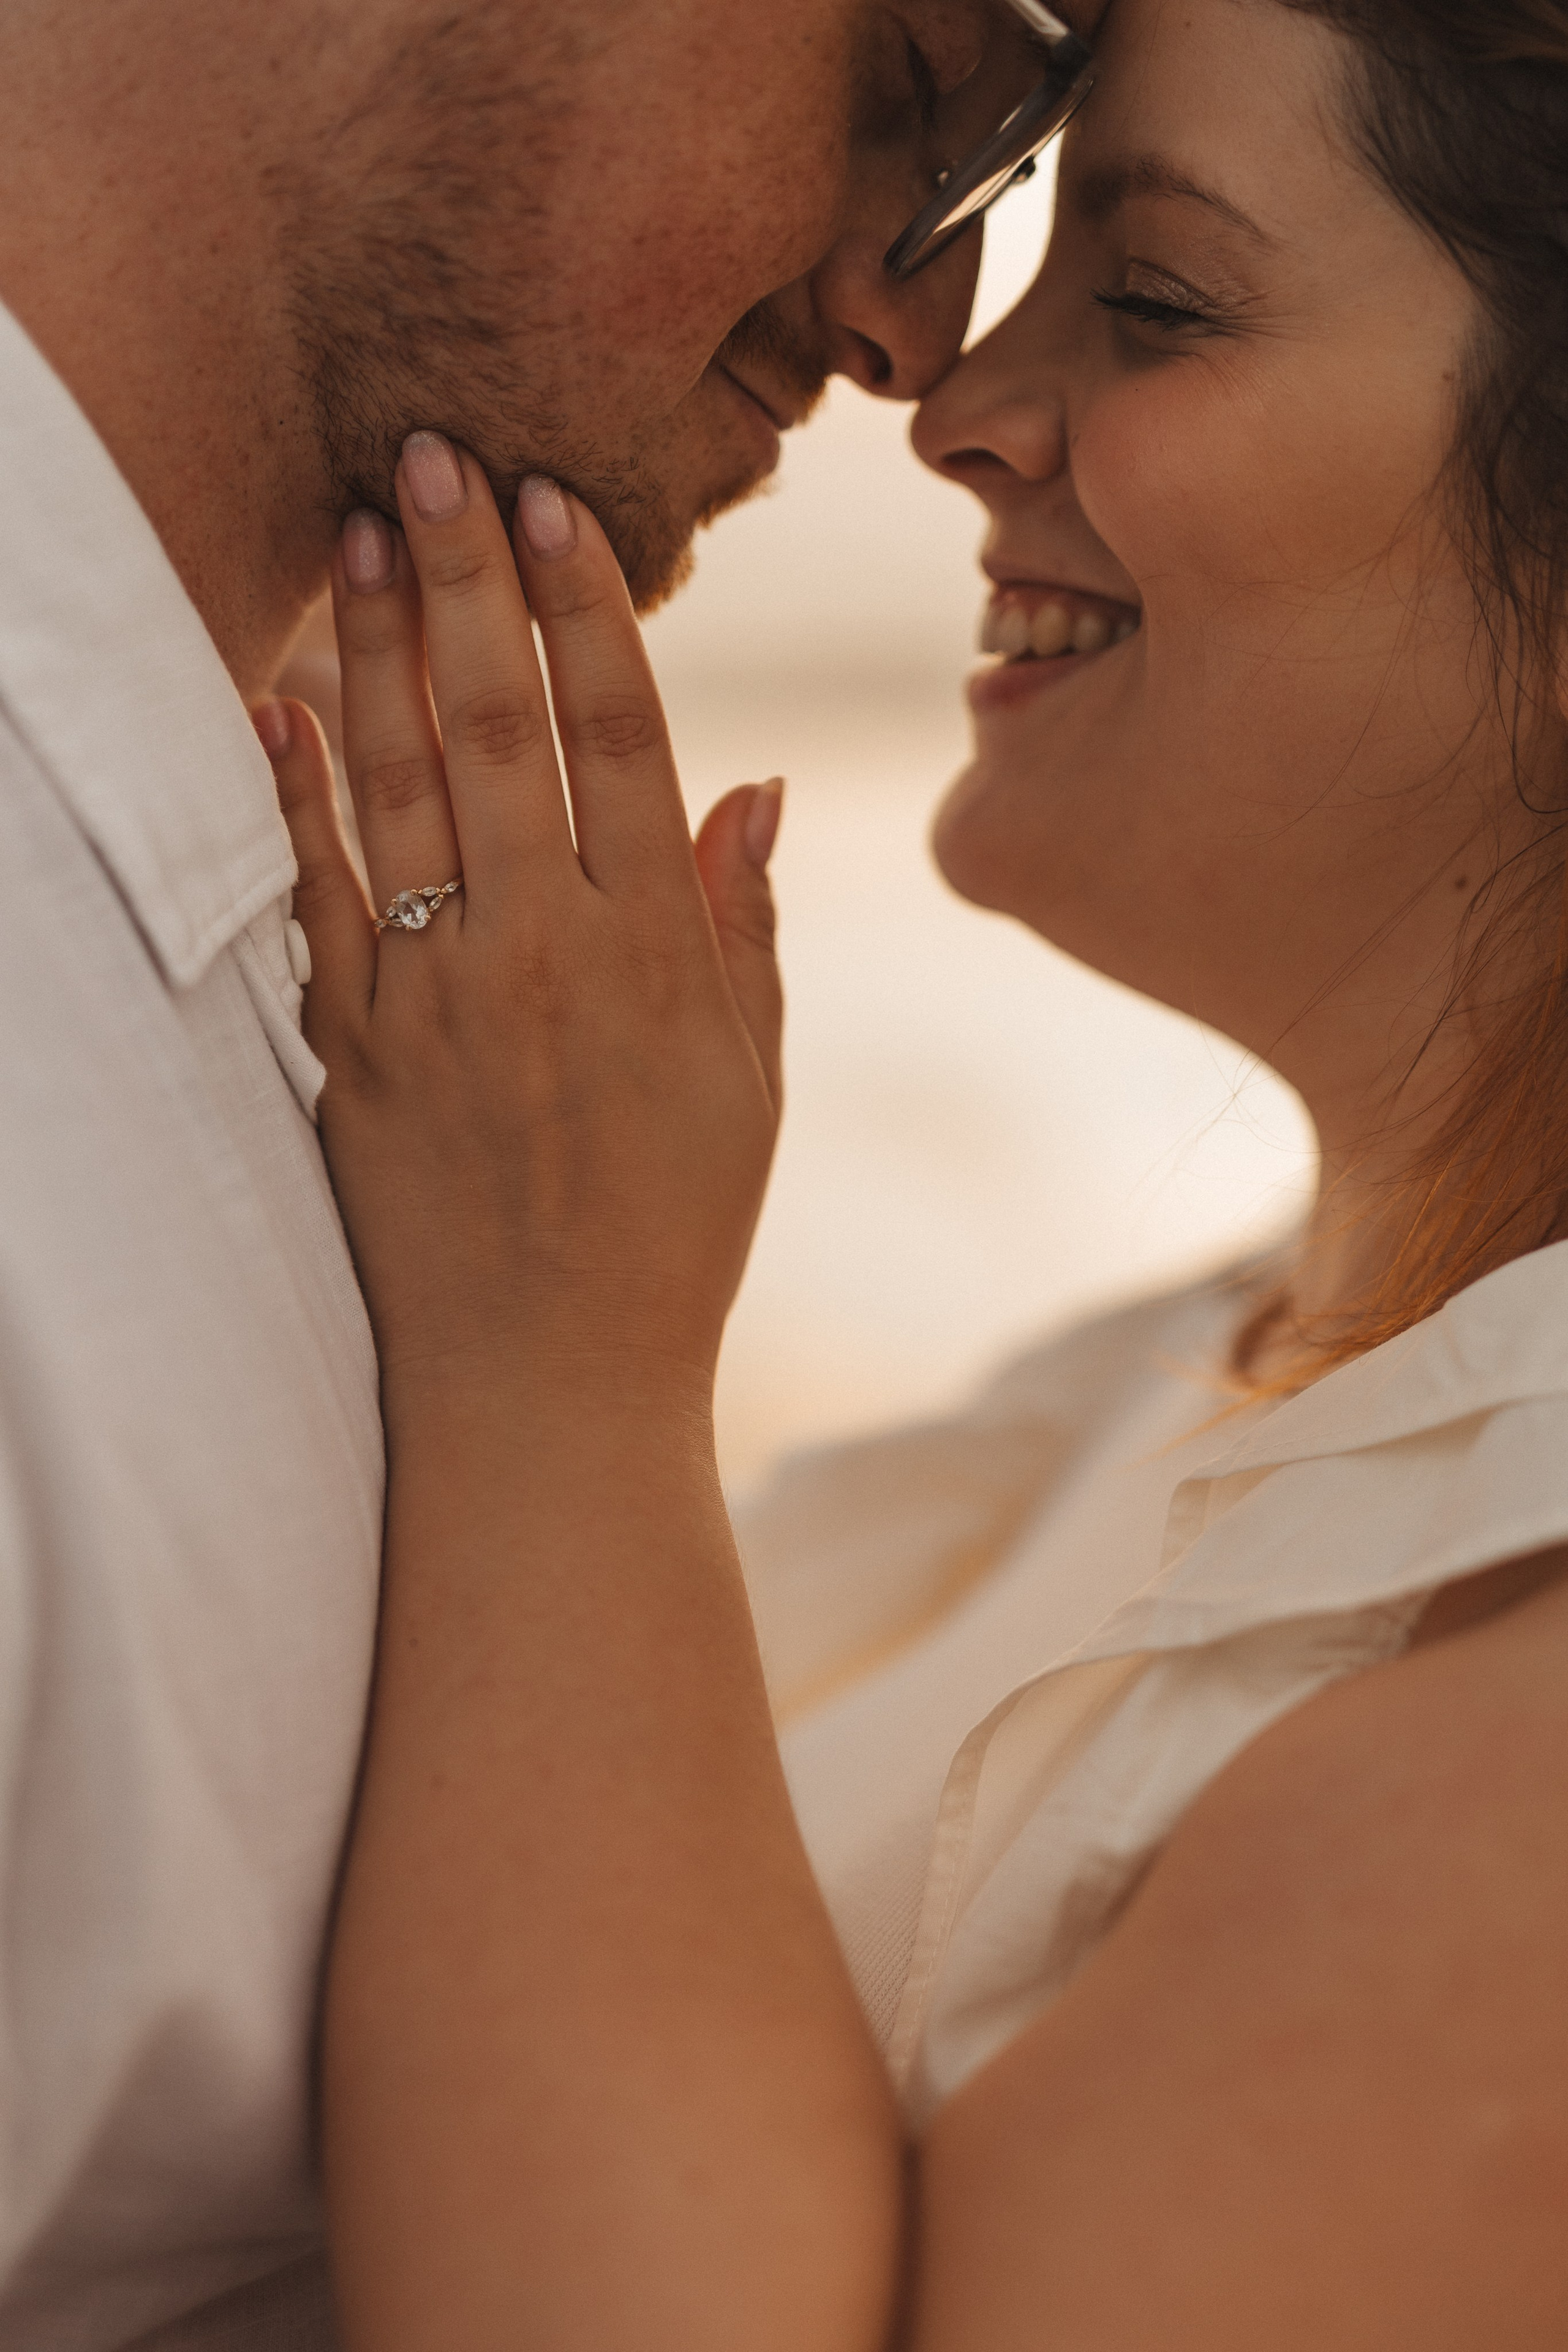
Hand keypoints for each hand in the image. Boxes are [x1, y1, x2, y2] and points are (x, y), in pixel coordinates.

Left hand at [256, 434, 783, 1397]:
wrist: (547, 1386)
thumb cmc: (670, 1235)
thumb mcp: (750, 1085)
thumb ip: (742, 930)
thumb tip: (752, 788)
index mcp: (656, 953)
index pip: (620, 738)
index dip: (585, 611)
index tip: (552, 504)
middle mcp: (544, 953)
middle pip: (499, 727)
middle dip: (468, 580)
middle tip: (433, 453)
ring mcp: (439, 999)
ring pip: (400, 786)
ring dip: (378, 646)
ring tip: (361, 529)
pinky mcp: (355, 1052)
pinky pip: (314, 898)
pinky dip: (290, 796)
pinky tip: (272, 699)